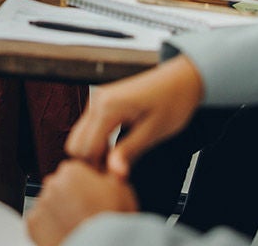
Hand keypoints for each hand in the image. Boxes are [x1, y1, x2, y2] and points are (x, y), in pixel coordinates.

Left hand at [24, 161, 137, 245]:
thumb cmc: (111, 222)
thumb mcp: (122, 189)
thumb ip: (111, 170)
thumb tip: (111, 158)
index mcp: (72, 170)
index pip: (74, 172)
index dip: (85, 185)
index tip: (93, 198)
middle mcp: (52, 182)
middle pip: (60, 186)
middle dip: (70, 197)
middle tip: (86, 214)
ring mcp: (41, 203)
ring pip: (50, 204)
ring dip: (60, 212)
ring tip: (77, 225)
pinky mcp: (33, 224)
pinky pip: (40, 222)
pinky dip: (49, 227)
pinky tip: (66, 232)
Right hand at [65, 55, 203, 177]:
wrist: (182, 78)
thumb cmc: (173, 101)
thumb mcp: (154, 131)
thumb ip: (130, 151)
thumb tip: (114, 173)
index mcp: (108, 107)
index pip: (85, 148)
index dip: (97, 169)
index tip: (115, 179)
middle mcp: (97, 101)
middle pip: (75, 143)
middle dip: (91, 162)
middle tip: (116, 172)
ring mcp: (98, 100)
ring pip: (80, 136)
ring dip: (94, 153)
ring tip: (119, 162)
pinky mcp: (102, 102)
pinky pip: (89, 127)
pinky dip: (98, 142)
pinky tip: (117, 150)